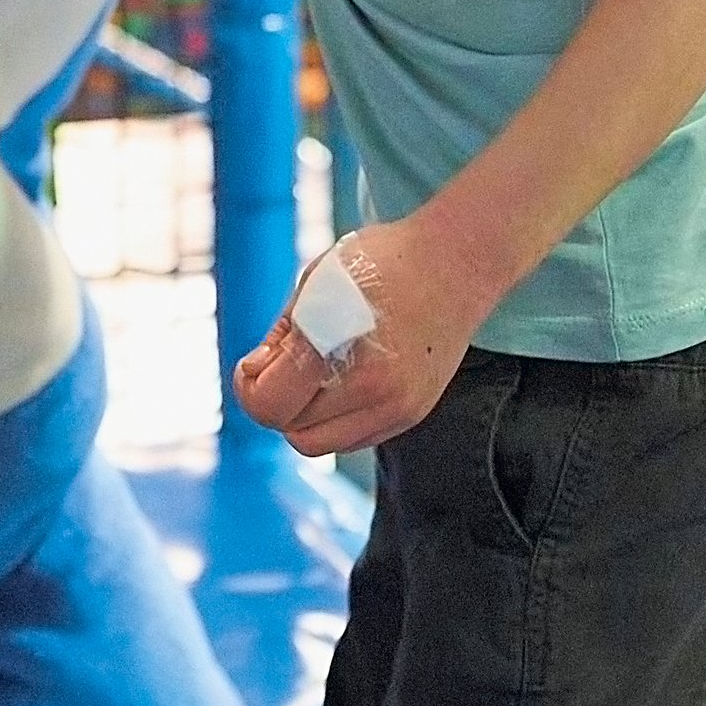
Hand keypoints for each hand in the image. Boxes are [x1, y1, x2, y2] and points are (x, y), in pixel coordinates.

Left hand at [232, 215, 507, 456]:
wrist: (456, 263)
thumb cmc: (381, 262)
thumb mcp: (315, 281)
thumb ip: (281, 335)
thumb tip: (257, 375)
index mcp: (337, 342)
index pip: (269, 404)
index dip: (249, 386)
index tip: (256, 363)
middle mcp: (370, 383)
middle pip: (290, 429)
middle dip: (276, 401)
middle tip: (282, 366)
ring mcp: (396, 404)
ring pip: (318, 444)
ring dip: (303, 417)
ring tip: (312, 375)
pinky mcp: (412, 413)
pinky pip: (351, 439)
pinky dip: (334, 419)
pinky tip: (342, 380)